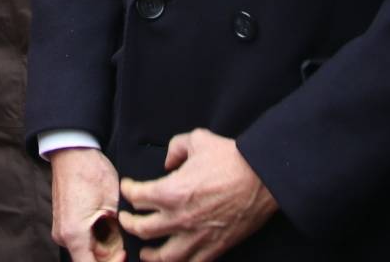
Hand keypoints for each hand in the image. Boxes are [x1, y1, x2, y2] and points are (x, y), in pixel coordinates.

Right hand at [50, 147, 124, 261]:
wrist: (73, 152)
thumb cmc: (91, 173)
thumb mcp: (112, 206)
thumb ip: (117, 235)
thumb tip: (122, 250)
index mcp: (74, 234)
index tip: (122, 256)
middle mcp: (63, 236)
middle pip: (89, 260)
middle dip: (109, 255)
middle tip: (123, 241)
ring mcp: (62, 230)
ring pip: (86, 250)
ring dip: (102, 244)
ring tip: (112, 225)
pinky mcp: (63, 223)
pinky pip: (81, 240)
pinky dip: (95, 236)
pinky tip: (103, 221)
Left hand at [119, 130, 276, 261]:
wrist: (262, 178)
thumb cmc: (230, 158)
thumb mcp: (197, 139)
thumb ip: (175, 148)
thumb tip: (168, 162)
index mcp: (171, 192)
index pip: (136, 197)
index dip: (128, 190)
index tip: (128, 187)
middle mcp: (179, 218)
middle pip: (142, 229)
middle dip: (129, 223)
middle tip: (126, 219)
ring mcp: (197, 237)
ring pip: (163, 256)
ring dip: (149, 255)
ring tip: (145, 252)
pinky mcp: (214, 248)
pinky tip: (174, 259)